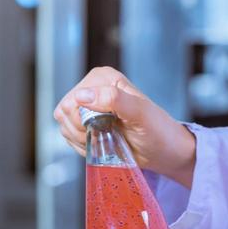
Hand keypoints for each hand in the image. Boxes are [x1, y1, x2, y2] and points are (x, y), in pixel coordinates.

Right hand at [55, 67, 196, 185]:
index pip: (73, 99)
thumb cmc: (157, 130)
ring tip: (106, 139)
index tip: (106, 126)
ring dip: (83, 139)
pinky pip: (68, 136)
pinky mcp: (83, 123)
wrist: (163, 150)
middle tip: (107, 135)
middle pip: (64, 112)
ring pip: (64, 125)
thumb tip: (81, 95)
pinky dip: (82, 145)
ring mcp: (86, 106)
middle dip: (83, 130)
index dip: (84, 119)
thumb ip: (113, 99)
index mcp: (103, 78)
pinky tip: (101, 144)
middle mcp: (92, 88)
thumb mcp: (140, 113)